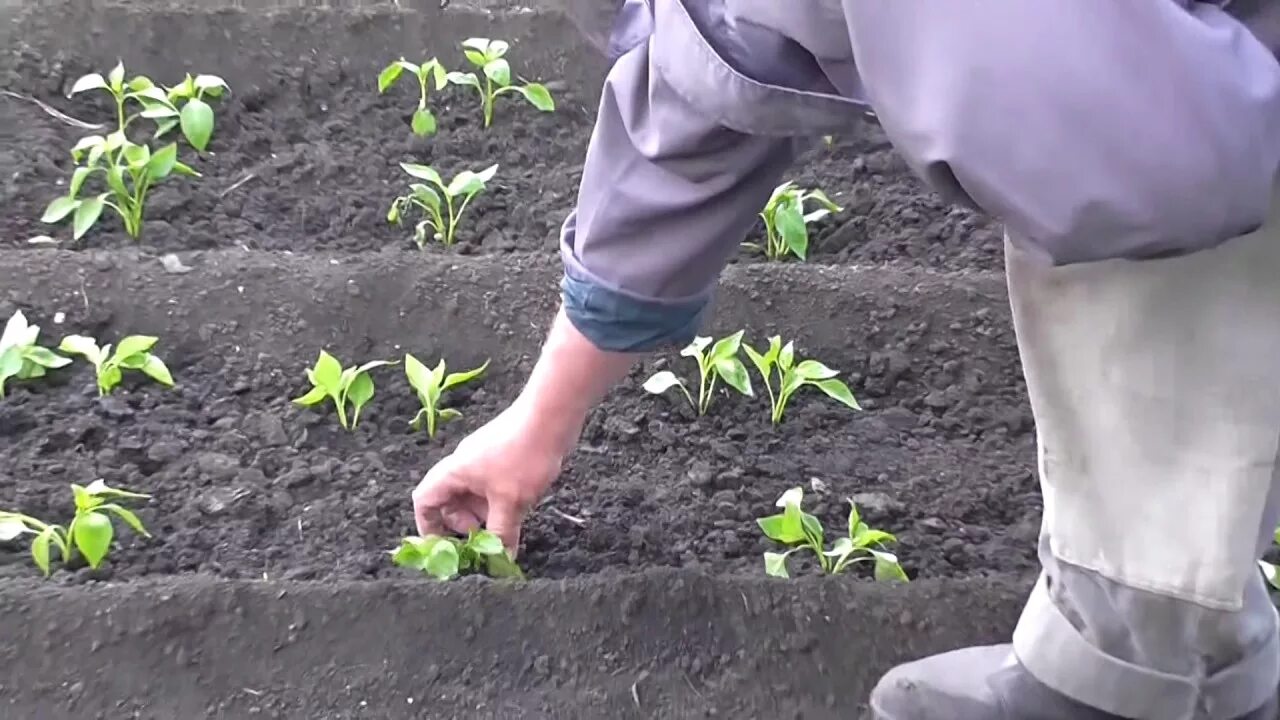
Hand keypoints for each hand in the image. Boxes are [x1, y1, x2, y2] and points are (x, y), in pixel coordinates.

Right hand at [412, 398, 574, 554]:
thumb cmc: (524, 454)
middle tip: (485, 539)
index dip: (427, 526)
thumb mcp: (511, 501)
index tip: (444, 548)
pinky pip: (492, 488)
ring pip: (474, 497)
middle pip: (449, 502)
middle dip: (464, 525)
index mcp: (454, 473)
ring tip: (506, 527)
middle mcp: (464, 467)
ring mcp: (484, 462)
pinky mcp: (503, 459)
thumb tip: (499, 560)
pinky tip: (519, 511)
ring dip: (485, 516)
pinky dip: (500, 504)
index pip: (424, 501)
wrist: (552, 415)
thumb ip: (501, 533)